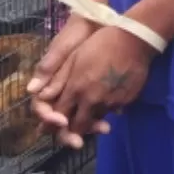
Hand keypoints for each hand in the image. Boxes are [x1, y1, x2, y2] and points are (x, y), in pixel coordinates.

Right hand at [29, 16, 97, 141]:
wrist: (97, 22)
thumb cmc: (75, 33)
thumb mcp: (61, 48)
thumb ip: (48, 68)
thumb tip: (32, 91)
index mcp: (47, 81)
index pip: (41, 108)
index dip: (48, 118)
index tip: (62, 122)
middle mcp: (59, 91)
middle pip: (58, 120)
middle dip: (67, 132)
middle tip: (79, 142)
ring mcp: (75, 92)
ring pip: (75, 119)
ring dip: (85, 127)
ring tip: (103, 128)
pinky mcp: (90, 92)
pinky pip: (91, 110)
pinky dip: (98, 117)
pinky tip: (110, 118)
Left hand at [41, 25, 153, 148]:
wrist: (133, 41)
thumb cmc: (100, 43)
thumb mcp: (74, 57)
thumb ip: (57, 79)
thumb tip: (40, 95)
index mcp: (76, 88)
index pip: (60, 115)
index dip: (54, 123)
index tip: (54, 125)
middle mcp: (91, 100)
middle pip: (79, 126)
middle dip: (73, 131)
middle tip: (72, 132)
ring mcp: (110, 103)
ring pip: (96, 120)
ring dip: (92, 120)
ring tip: (91, 116)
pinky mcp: (125, 102)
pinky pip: (113, 112)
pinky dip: (107, 110)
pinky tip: (108, 100)